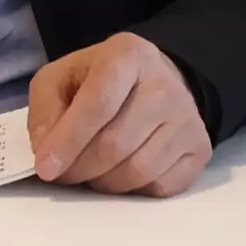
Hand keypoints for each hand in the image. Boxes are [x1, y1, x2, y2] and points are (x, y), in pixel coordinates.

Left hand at [25, 33, 213, 196]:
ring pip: (137, 171)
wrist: (156, 81)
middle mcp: (165, 84)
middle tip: (63, 173)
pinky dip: (133, 190)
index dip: (68, 141)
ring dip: (103, 183)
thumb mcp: (61, 78)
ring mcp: (188, 119)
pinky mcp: (200, 149)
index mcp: (127, 55)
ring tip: (91, 170)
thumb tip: (47, 150)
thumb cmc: (101, 81)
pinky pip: (160, 186)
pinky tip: (121, 172)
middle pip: (115, 145)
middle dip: (80, 168)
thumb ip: (45, 109)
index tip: (46, 168)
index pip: (98, 106)